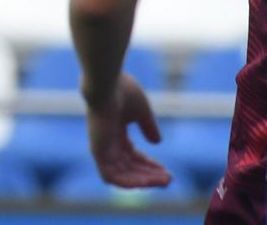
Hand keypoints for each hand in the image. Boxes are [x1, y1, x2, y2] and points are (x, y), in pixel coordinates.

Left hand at [85, 73, 172, 189]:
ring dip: (143, 181)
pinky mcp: (97, 151)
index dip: (149, 164)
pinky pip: (110, 176)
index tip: (166, 170)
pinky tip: (147, 182)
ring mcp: (101, 146)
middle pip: (128, 166)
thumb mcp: (142, 111)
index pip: (132, 155)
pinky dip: (128, 182)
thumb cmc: (122, 90)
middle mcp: (107, 140)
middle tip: (169, 179)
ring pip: (121, 174)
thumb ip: (148, 126)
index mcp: (115, 130)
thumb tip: (157, 142)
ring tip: (164, 181)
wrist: (107, 83)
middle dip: (149, 175)